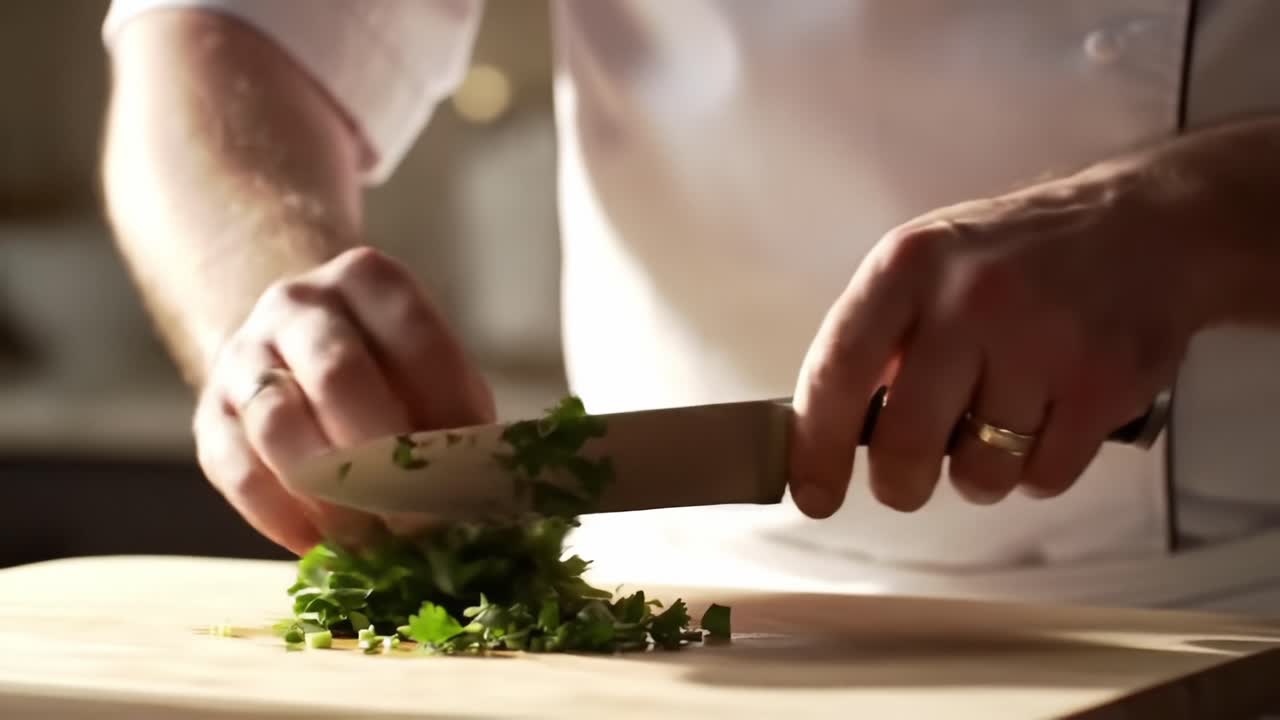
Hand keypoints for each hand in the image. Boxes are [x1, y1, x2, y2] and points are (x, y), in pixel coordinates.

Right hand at [193, 247, 494, 553]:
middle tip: (422, 523)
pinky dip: (283, 516)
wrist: (291, 348)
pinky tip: (324, 545)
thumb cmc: (386, 369)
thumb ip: (453, 414)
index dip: (449, 413)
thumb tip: (484, 488)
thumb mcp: (428, 367)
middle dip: (384, 458)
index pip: (417, 342)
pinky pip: (238, 471)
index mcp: (368, 279)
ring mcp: (243, 356)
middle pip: (338, 376)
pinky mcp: (207, 416)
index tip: (473, 475)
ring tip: (376, 542)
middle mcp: (298, 304)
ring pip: (279, 425)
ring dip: (331, 494)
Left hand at [788, 168, 1209, 516]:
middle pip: (906, 443)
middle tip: (908, 478)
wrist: (1149, 229)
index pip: (836, 370)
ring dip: (980, 472)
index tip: (812, 494)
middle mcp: (972, 300)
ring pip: (980, 473)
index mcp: (909, 266)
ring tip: (998, 425)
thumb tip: (824, 433)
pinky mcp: (1104, 383)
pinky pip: (1044, 477)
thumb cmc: (1016, 258)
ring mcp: (1043, 341)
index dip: (814, 446)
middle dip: (900, 482)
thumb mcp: (928, 264)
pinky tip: (1047, 421)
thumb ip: (878, 338)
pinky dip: (1038, 470)